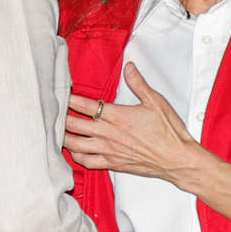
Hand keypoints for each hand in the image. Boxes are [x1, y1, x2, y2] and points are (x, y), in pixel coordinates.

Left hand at [65, 63, 199, 184]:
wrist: (176, 159)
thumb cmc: (168, 132)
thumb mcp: (155, 101)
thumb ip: (138, 83)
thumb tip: (129, 68)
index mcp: (117, 116)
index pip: (85, 105)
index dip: (70, 98)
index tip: (63, 93)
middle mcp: (109, 134)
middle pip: (74, 124)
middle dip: (61, 117)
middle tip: (54, 110)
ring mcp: (109, 150)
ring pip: (76, 145)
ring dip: (64, 137)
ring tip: (57, 130)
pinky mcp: (112, 164)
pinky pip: (87, 162)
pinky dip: (76, 156)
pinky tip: (74, 151)